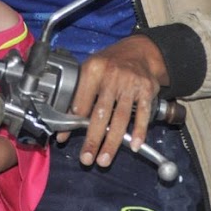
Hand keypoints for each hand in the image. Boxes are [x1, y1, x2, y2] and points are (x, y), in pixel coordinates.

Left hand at [63, 36, 167, 168]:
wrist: (139, 51)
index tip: (64, 139)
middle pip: (100, 114)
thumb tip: (63, 128)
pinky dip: (139, 131)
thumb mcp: (90, 72)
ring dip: (112, 142)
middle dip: (93, 139)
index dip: (71, 122)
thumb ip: (77, 97)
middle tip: (86, 158)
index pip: (80, 101)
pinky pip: (143, 114)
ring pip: (120, 118)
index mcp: (93, 70)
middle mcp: (112, 76)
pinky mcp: (146, 90)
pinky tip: (134, 146)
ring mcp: (130, 83)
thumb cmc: (109, 65)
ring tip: (104, 159)